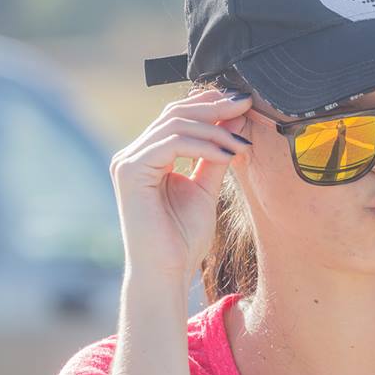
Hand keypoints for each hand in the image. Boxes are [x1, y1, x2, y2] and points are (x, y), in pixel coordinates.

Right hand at [109, 86, 253, 284]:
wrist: (167, 272)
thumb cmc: (183, 239)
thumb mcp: (206, 187)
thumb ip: (216, 154)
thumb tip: (236, 120)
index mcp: (148, 156)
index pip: (178, 116)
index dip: (210, 104)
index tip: (243, 102)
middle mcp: (133, 155)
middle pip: (175, 113)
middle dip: (215, 107)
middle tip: (246, 104)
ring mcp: (128, 161)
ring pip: (175, 125)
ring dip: (215, 130)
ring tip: (241, 144)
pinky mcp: (130, 171)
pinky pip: (171, 143)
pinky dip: (203, 146)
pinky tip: (227, 155)